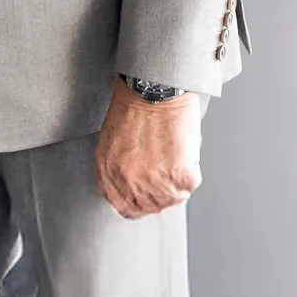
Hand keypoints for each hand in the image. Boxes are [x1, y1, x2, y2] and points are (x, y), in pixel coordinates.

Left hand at [94, 78, 202, 217]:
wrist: (152, 89)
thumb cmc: (132, 107)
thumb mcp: (111, 141)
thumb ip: (117, 169)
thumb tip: (131, 187)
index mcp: (107, 171)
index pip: (121, 205)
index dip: (134, 204)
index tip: (143, 200)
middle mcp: (128, 181)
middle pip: (148, 206)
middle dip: (157, 196)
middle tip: (162, 175)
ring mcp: (155, 181)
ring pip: (171, 200)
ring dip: (174, 184)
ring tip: (170, 155)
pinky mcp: (180, 176)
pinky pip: (188, 186)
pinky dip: (189, 171)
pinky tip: (179, 151)